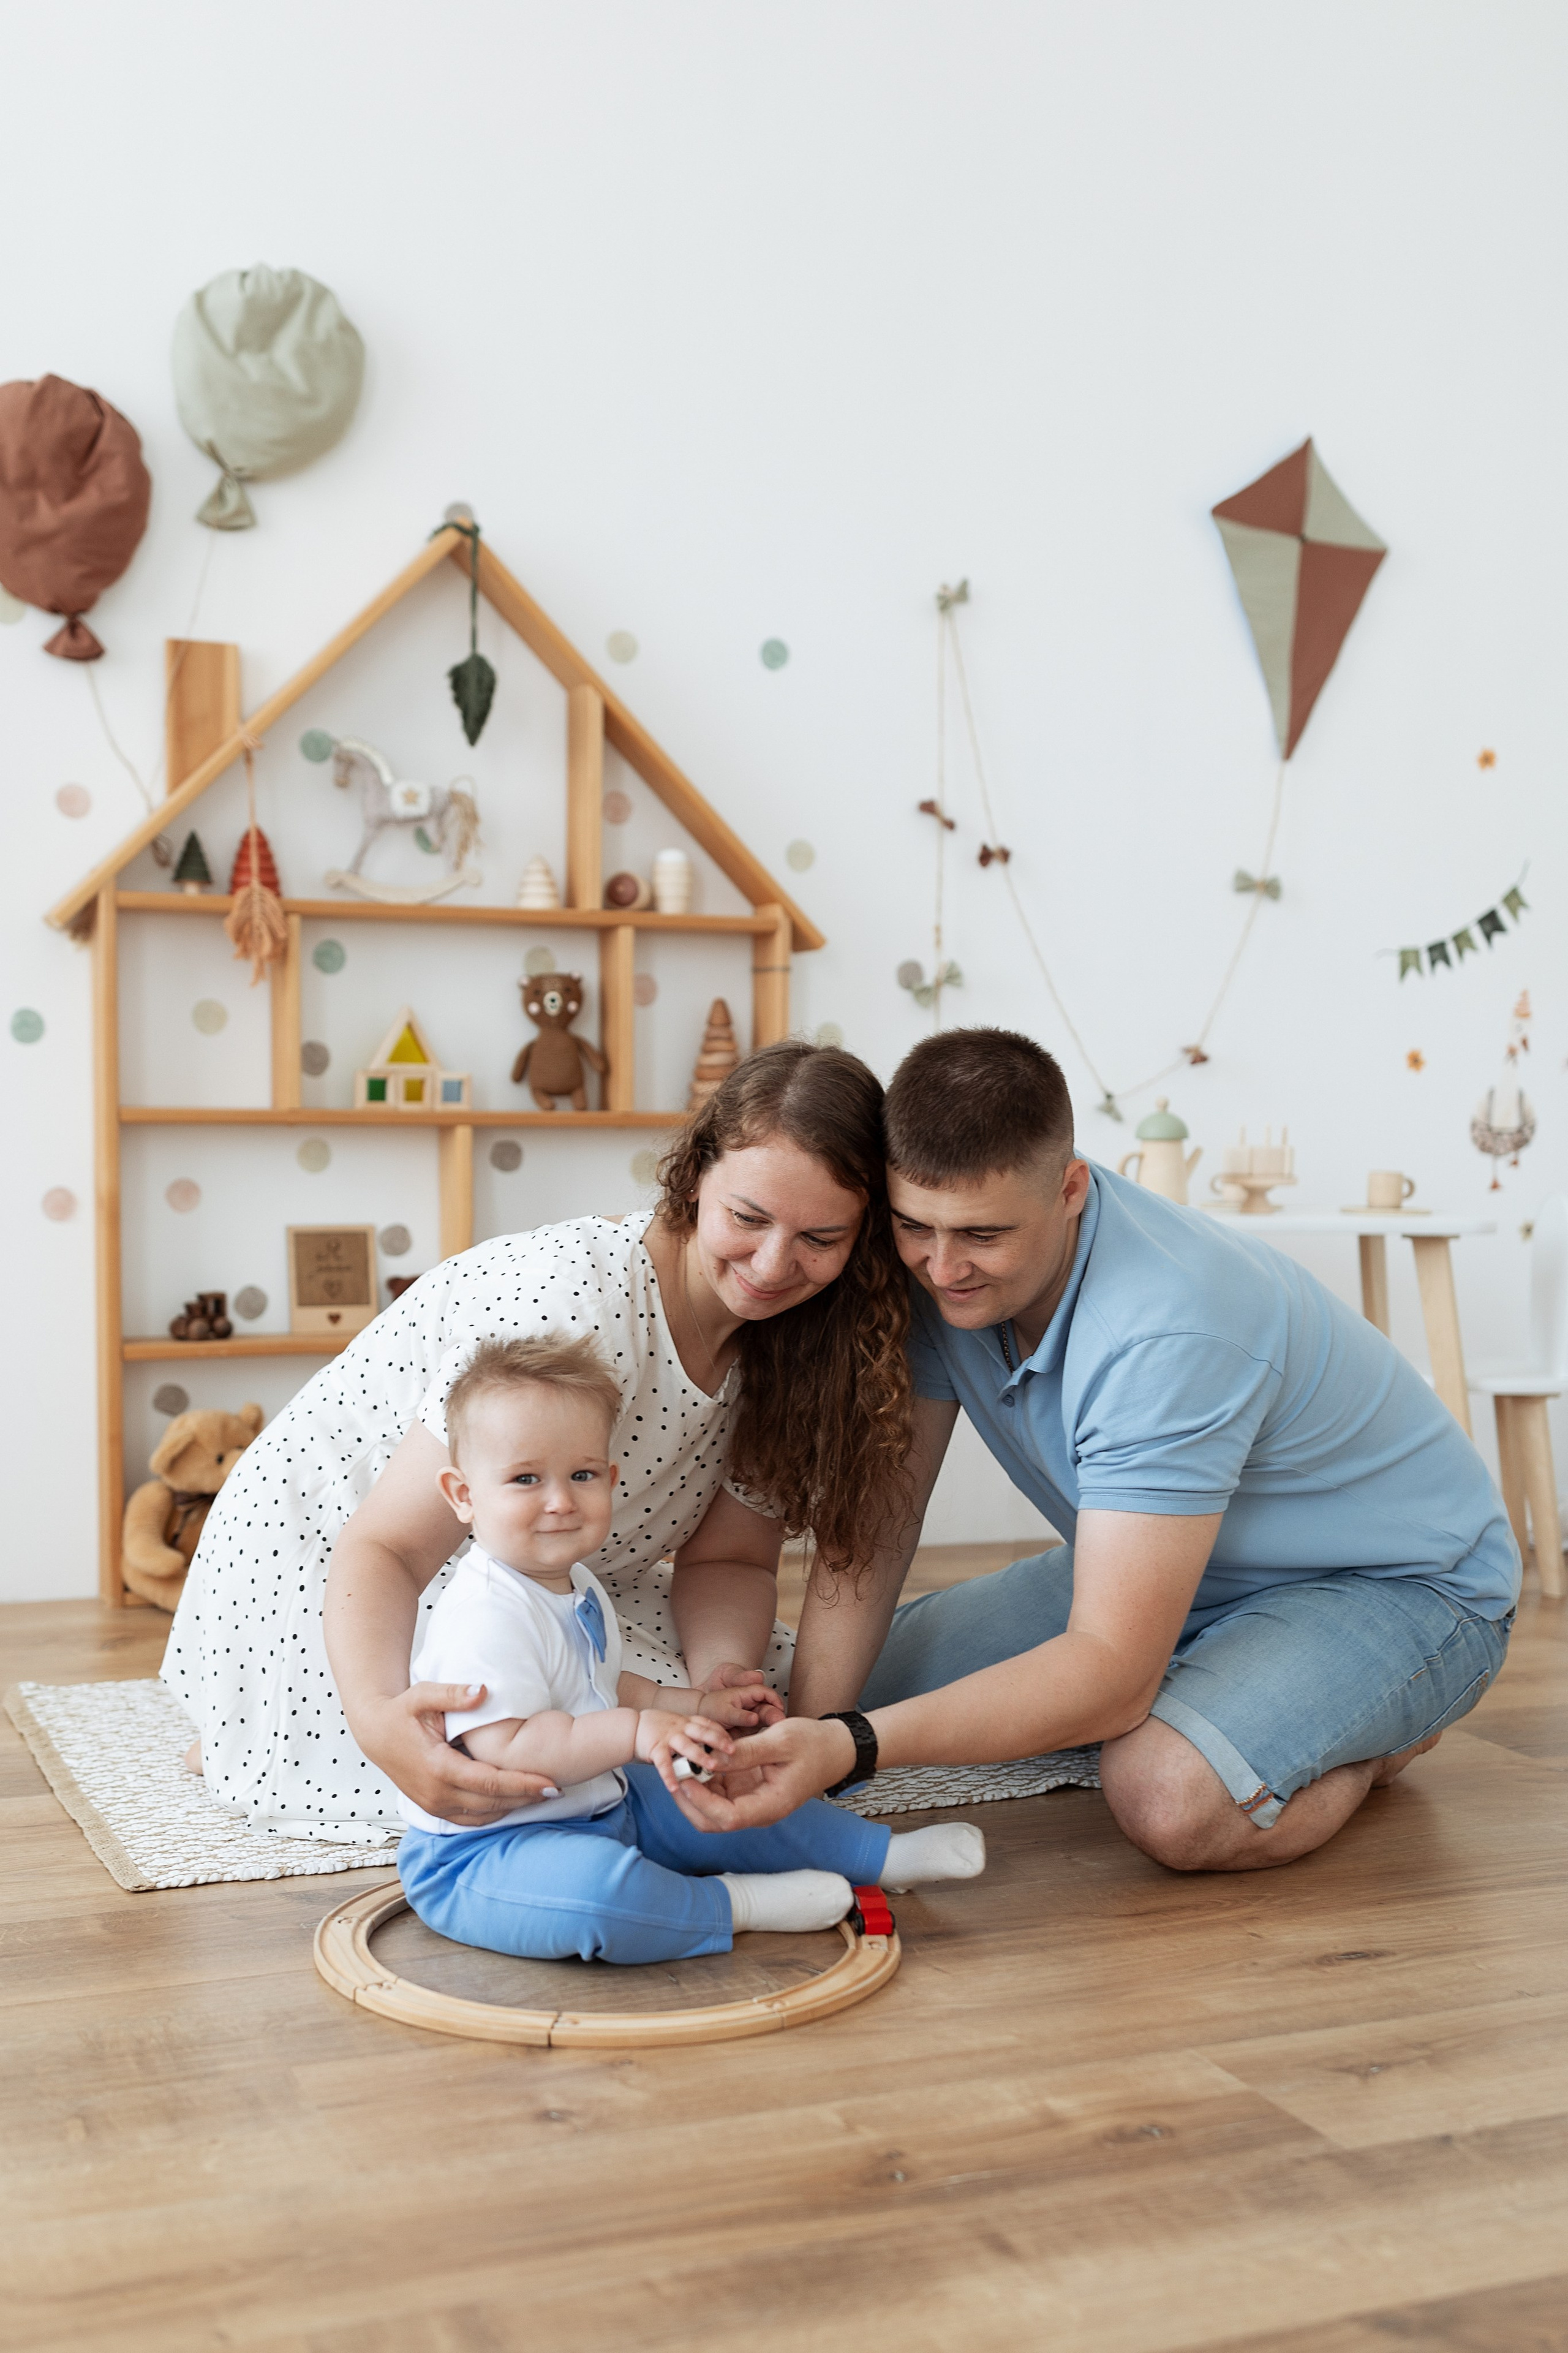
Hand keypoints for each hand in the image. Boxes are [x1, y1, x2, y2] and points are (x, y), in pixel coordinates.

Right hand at [358, 1682, 559, 1825]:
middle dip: (525, 1798)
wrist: (375, 1733)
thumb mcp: (423, 1695)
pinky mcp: (433, 1808)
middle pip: (491, 1803)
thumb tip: (483, 1690)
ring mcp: (433, 1805)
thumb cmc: (401, 1712)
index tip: (550, 1782)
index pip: (489, 1781)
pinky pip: (469, 1818)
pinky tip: (513, 1800)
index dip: (522, 1784)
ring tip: (540, 1795)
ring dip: (512, 1807)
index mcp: (437, 1767)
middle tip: (557, 1789)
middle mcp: (436, 1793)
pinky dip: (493, 1811)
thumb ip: (453, 1693)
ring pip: (482, 1816)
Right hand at [636, 1710, 735, 1794]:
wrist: (632, 1726)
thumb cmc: (660, 1728)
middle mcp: (680, 1728)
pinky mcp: (656, 1749)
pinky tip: (675, 1787)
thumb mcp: (680, 1725)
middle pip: (702, 1732)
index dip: (721, 1732)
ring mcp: (668, 1738)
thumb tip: (716, 1745)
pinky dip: (669, 1775)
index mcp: (687, 1722)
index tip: (733, 1741)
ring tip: (712, 1766)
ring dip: (700, 1756)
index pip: (708, 1724)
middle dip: (718, 1741)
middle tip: (733, 1750)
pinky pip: (663, 1763)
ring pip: (686, 1746)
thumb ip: (695, 1734)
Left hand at [664, 1715, 855, 1833]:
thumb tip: (710, 1759)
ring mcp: (751, 1801)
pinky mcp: (747, 1789)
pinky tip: (697, 1757)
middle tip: (674, 1771)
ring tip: (681, 1760)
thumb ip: (745, 1753)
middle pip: (712, 1820)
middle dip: (688, 1800)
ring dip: (693, 1787)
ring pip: (711, 1807)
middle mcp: (757, 1810)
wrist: (833, 1748)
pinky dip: (704, 1777)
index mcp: (770, 1805)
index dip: (700, 1801)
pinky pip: (719, 1791)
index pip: (727, 1818)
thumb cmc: (813, 1744)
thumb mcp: (780, 1741)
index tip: (684, 1778)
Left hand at [694, 1673, 784, 1730]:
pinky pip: (759, 1734)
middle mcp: (752, 1707)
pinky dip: (763, 1738)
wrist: (700, 1720)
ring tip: (774, 1735)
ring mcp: (752, 1719)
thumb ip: (739, 1714)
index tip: (780, 1709)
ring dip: (772, 1727)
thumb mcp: (723, 1710)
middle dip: (776, 1716)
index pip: (766, 1693)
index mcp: (746, 1694)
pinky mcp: (750, 1733)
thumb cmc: (710, 1709)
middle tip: (779, 1724)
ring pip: (766, 1722)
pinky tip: (764, 1742)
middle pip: (769, 1709)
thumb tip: (754, 1718)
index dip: (775, 1700)